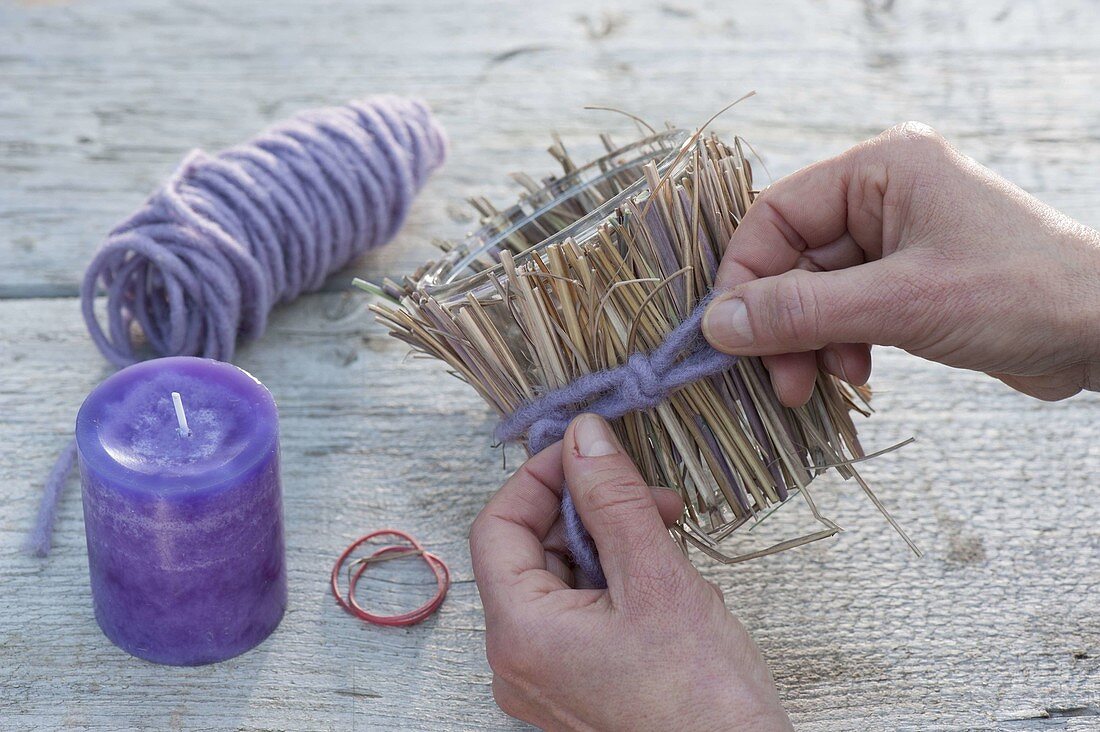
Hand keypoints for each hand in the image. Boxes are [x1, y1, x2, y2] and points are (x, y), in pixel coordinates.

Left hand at [469, 413, 791, 730]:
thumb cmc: (702, 701)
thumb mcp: (658, 579)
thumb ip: (614, 500)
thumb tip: (584, 437)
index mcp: (520, 633)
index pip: (498, 527)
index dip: (540, 479)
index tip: (586, 451)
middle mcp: (519, 659)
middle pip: (530, 552)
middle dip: (588, 511)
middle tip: (649, 496)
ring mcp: (546, 676)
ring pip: (560, 579)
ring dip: (609, 543)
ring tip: (667, 536)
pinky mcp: (576, 684)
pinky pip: (580, 611)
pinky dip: (616, 580)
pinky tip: (663, 576)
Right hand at [702, 121, 1099, 404]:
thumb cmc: (1022, 295)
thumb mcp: (900, 303)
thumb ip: (802, 311)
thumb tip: (716, 325)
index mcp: (881, 168)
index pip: (776, 215)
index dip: (745, 276)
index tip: (729, 336)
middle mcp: (882, 195)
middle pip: (791, 259)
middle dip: (781, 323)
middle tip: (781, 379)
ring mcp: (895, 239)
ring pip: (813, 292)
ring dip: (808, 341)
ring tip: (821, 383)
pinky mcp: (906, 280)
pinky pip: (843, 311)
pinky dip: (838, 345)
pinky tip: (857, 374)